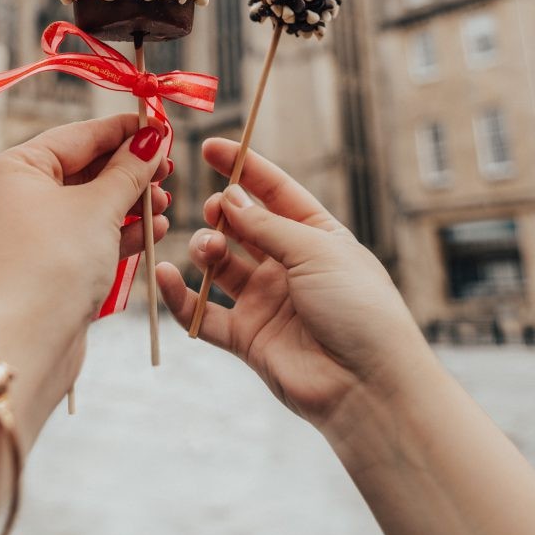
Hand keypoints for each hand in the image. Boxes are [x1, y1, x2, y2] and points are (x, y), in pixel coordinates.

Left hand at [0, 114, 168, 412]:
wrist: (25, 343)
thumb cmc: (54, 263)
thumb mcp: (99, 207)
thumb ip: (129, 170)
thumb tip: (151, 139)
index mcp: (14, 168)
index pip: (77, 136)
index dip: (123, 131)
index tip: (160, 125)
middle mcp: (14, 197)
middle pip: (83, 171)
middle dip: (129, 171)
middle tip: (168, 167)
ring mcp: (29, 234)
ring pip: (88, 207)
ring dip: (130, 203)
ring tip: (165, 202)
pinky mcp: (46, 267)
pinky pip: (87, 238)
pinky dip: (119, 233)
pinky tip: (154, 231)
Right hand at [157, 138, 425, 431]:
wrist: (368, 387)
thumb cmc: (358, 309)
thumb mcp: (316, 251)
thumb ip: (266, 225)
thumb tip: (229, 197)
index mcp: (317, 236)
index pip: (275, 192)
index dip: (244, 167)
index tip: (211, 147)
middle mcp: (290, 265)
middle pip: (243, 225)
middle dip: (223, 212)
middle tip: (216, 211)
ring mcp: (266, 301)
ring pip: (220, 264)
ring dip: (205, 249)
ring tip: (208, 248)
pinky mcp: (247, 337)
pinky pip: (202, 313)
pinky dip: (180, 296)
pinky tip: (167, 275)